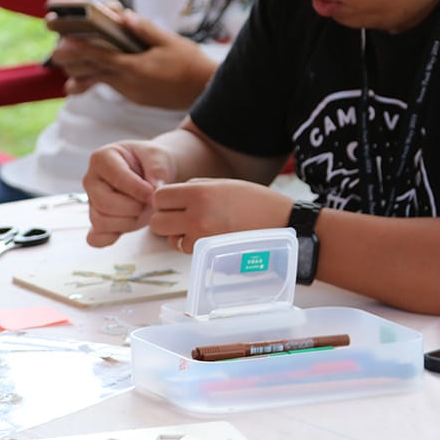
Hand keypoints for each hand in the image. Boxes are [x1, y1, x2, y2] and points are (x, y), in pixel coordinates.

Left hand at [49, 12, 216, 108]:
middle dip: (75, 62)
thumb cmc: (190, 63)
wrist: (205, 92)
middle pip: (96, 71)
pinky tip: (84, 80)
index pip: (103, 57)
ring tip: (64, 67)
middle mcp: (130, 83)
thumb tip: (123, 15)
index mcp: (137, 67)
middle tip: (55, 53)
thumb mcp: (170, 41)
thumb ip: (145, 29)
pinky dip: (98, 80)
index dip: (82, 50)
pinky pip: (112, 85)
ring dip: (84, 73)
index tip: (64, 43)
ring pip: (102, 80)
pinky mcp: (135, 96)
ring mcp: (132, 92)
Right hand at [84, 140, 176, 246]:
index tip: (153, 192)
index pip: (116, 179)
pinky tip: (125, 229)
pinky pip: (97, 237)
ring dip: (128, 222)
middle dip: (133, 208)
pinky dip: (110, 238)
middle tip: (149, 203)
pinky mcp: (97, 219)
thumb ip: (157, 174)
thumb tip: (153, 194)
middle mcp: (91, 180)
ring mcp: (92, 201)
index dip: (138, 190)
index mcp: (101, 158)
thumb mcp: (159, 159)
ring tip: (143, 210)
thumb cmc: (152, 161)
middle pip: (104, 204)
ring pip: (101, 222)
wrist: (153, 172)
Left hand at [149, 179, 294, 252]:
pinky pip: (187, 251)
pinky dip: (193, 246)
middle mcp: (196, 215)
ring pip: (170, 240)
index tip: (174, 203)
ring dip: (179, 235)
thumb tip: (172, 195)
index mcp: (199, 192)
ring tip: (201, 228)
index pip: (159, 198)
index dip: (164, 201)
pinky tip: (210, 238)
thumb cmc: (256, 201)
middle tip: (181, 218)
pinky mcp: (210, 255)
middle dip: (165, 220)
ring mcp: (202, 238)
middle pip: (157, 222)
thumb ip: (195, 187)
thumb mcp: (223, 184)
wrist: (283, 224)